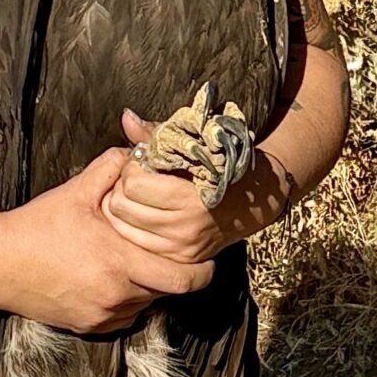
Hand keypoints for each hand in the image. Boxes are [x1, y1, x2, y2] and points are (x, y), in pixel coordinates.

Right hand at [0, 146, 215, 334]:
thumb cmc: (36, 226)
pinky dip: (126, 302)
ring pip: (145, 305)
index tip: (206, 260)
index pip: (184, 279)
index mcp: (120, 261)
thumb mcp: (74, 192)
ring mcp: (103, 314)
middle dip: (174, 277)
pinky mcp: (88, 326)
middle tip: (173, 259)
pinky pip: (123, 317)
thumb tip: (134, 150)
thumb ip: (109, 168)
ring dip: (148, 288)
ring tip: (135, 264)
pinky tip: (111, 280)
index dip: (202, 272)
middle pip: (167, 293)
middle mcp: (117, 294)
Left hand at [101, 109, 229, 263]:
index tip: (142, 161)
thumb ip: (154, 134)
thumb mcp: (192, 145)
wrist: (255, 202)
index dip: (132, 167)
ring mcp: (181, 249)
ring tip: (138, 195)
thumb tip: (125, 116)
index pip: (133, 184)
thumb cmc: (221, 166)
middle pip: (122, 207)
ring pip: (123, 227)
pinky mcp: (179, 260)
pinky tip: (142, 213)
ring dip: (123, 208)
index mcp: (190, 199)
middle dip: (122, 187)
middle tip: (136, 178)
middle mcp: (185, 230)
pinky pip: (135, 243)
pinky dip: (131, 227)